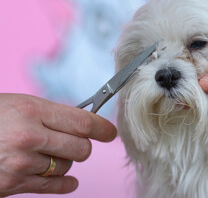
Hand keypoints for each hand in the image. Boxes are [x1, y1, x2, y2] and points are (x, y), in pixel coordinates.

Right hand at [0, 94, 116, 196]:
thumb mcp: (19, 104)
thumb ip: (52, 114)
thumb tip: (86, 124)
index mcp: (31, 110)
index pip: (83, 122)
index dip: (103, 128)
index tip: (110, 132)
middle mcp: (28, 137)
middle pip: (81, 148)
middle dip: (82, 146)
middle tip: (72, 142)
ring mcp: (20, 164)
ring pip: (67, 167)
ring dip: (63, 162)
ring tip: (45, 154)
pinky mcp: (12, 186)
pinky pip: (53, 187)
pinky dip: (65, 184)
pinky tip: (68, 181)